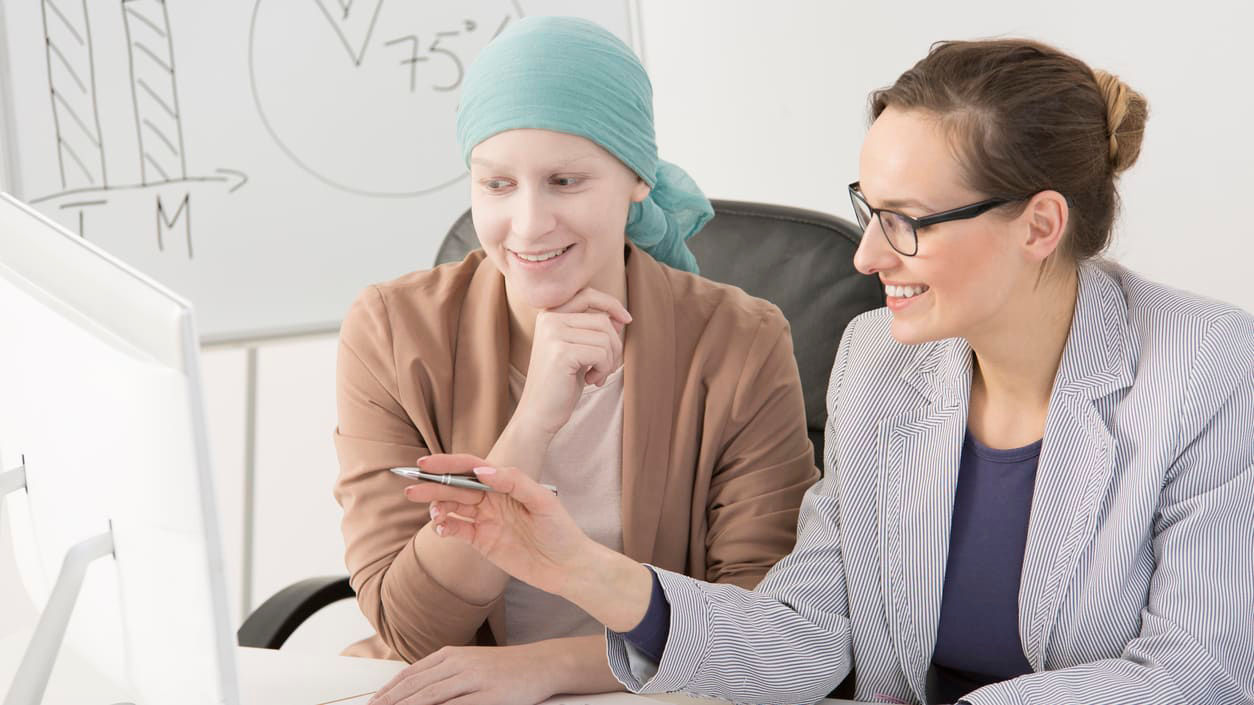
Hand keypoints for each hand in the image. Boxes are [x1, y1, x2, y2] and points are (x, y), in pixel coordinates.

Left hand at [367, 643, 555, 704]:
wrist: (541, 664)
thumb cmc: (505, 667)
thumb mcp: (470, 663)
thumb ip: (444, 674)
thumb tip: (416, 691)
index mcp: (452, 654)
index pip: (411, 674)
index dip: (389, 691)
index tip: (373, 703)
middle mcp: (459, 664)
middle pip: (416, 687)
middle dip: (390, 702)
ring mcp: (474, 680)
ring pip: (430, 697)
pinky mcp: (489, 696)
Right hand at [405, 454, 595, 596]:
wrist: (567, 566)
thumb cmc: (560, 530)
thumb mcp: (542, 501)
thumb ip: (513, 482)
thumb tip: (482, 471)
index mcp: (505, 483)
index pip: (471, 469)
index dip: (447, 464)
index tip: (425, 464)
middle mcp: (493, 499)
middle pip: (456, 487)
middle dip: (433, 486)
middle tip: (411, 489)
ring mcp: (486, 520)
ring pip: (453, 508)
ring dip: (437, 507)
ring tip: (433, 513)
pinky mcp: (482, 542)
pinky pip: (457, 531)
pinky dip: (444, 528)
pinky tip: (439, 528)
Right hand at [516, 288, 630, 435]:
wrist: (538, 413)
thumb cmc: (560, 383)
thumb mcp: (577, 350)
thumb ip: (592, 331)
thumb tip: (620, 318)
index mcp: (549, 315)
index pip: (587, 295)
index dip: (611, 304)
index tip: (626, 320)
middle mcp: (549, 319)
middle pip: (602, 320)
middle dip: (614, 345)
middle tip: (606, 367)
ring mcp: (553, 334)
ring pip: (605, 337)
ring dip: (609, 361)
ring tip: (595, 375)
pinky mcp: (561, 352)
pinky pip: (602, 353)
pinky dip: (604, 370)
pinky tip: (590, 381)